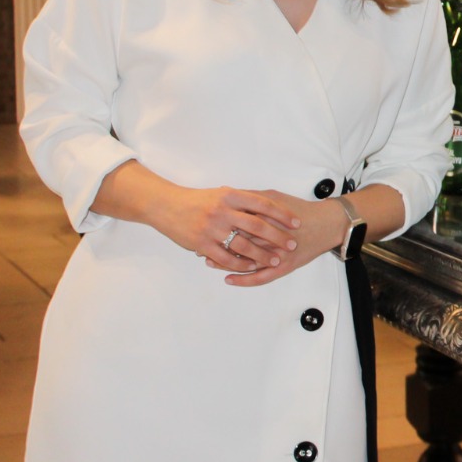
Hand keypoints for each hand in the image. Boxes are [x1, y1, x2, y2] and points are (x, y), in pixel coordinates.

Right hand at [152, 185, 302, 275]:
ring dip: (262, 255)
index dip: (281, 214)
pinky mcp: (202, 245)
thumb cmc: (198, 200)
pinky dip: (241, 264)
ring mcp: (211, 229)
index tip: (296, 222)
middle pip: (257, 226)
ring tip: (276, 260)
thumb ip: (243, 200)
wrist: (166, 206)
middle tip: (292, 244)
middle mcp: (221, 212)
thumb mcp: (221, 194)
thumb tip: (269, 205)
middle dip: (277, 236)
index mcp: (229, 196)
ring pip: (243, 245)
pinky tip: (252, 267)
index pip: (262, 204)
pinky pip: (226, 258)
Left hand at [209, 190, 346, 287]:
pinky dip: (243, 280)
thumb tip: (227, 192)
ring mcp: (276, 254)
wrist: (326, 225)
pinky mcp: (283, 267)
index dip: (217, 225)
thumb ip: (251, 196)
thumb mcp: (275, 197)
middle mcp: (269, 237)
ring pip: (245, 261)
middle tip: (197, 245)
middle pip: (236, 242)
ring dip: (225, 263)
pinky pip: (260, 277)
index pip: (235, 222)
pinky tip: (229, 279)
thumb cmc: (300, 210)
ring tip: (208, 261)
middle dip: (216, 244)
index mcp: (265, 218)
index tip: (201, 225)